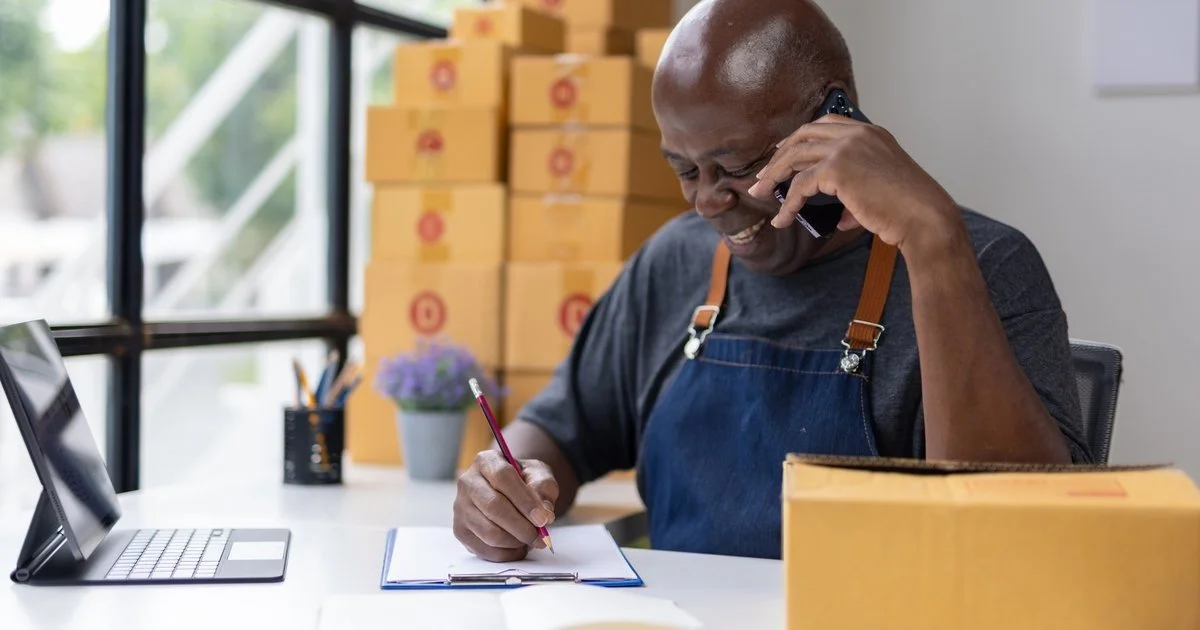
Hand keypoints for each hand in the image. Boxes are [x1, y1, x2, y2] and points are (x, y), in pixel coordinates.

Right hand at [453, 451, 558, 561]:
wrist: (507, 491)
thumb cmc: (524, 481)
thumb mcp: (539, 475)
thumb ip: (545, 489)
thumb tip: (545, 514)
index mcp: (486, 461)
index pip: (503, 478)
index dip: (525, 500)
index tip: (543, 519)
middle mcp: (467, 482)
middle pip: (493, 507)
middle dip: (522, 527)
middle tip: (541, 538)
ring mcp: (460, 508)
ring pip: (489, 532)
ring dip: (515, 542)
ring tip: (530, 540)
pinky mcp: (460, 530)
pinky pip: (484, 550)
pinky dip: (506, 554)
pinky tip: (518, 547)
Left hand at [746, 114, 962, 255]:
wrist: (924, 217)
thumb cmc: (907, 210)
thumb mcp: (878, 192)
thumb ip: (853, 199)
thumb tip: (835, 219)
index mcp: (870, 132)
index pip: (824, 124)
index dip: (798, 138)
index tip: (782, 154)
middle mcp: (857, 134)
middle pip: (803, 135)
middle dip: (779, 156)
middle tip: (763, 177)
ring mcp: (846, 147)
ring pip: (795, 156)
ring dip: (773, 175)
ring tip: (760, 194)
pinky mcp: (837, 168)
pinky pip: (800, 185)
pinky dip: (787, 204)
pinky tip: (782, 219)